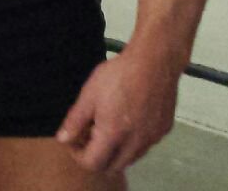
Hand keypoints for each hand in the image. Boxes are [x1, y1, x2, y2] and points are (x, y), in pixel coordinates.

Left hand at [57, 48, 181, 172]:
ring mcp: (153, 138)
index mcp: (114, 135)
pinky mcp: (164, 130)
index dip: (78, 156)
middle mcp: (136, 143)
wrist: (154, 61)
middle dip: (97, 157)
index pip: (93, 164)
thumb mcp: (89, 95)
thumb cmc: (119, 75)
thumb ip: (75, 121)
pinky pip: (145, 145)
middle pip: (112, 167)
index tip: (75, 141)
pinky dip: (133, 142)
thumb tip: (63, 139)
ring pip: (131, 158)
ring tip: (107, 126)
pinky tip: (127, 120)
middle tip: (89, 135)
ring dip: (116, 151)